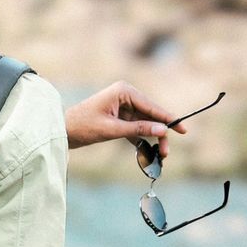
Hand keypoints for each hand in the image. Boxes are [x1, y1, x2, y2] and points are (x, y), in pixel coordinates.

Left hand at [64, 81, 186, 153]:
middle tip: (167, 152)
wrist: (61, 131)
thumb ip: (138, 129)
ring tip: (160, 155)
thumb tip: (162, 130)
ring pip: (145, 124)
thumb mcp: (112, 129)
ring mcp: (122, 107)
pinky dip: (141, 140)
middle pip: (150, 115)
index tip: (184, 129)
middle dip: (160, 134)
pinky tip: (148, 153)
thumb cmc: (83, 126)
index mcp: (123, 91)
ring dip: (152, 139)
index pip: (151, 106)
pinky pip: (135, 129)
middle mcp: (125, 96)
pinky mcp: (119, 118)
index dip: (169, 119)